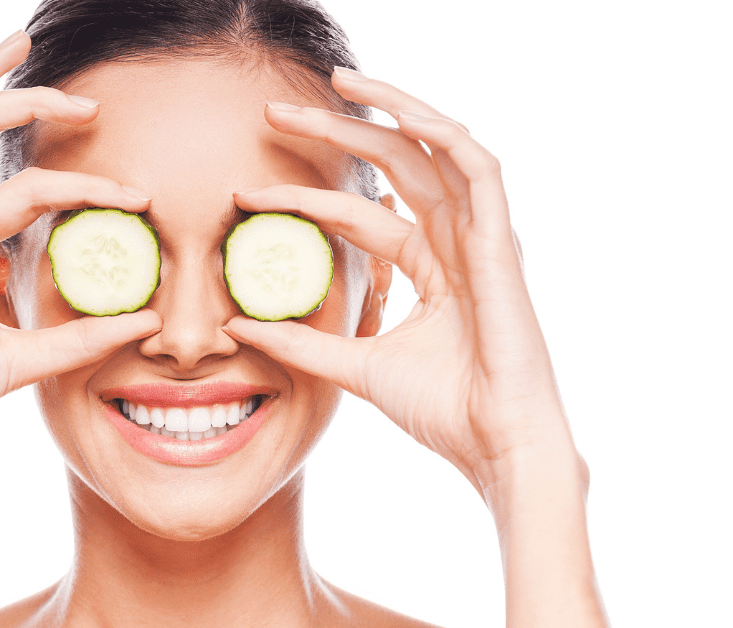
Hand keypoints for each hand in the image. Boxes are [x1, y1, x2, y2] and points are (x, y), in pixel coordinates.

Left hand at [225, 67, 575, 491]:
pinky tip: (399, 113)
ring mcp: (480, 238)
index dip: (301, 201)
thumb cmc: (444, 410)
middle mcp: (453, 241)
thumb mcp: (356, 367)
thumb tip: (242, 325)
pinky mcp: (502, 244)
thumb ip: (304, 343)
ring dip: (389, 109)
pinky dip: (443, 136)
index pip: (357, 214)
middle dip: (336, 132)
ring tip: (338, 83)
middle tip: (275, 111)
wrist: (496, 446)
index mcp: (427, 266)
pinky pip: (479, 170)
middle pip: (393, 165)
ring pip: (436, 148)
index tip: (243, 197)